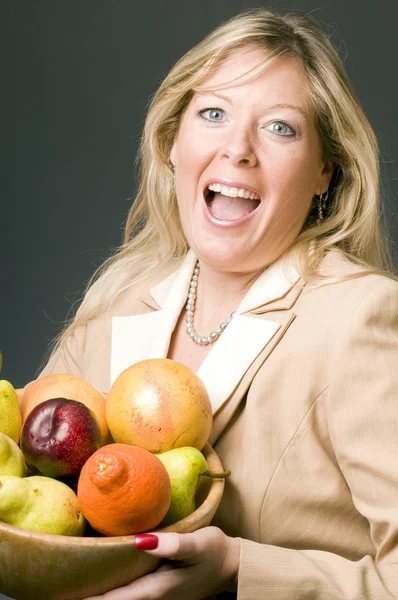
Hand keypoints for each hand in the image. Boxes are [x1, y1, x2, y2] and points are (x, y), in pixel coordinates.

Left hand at [83, 526, 240, 599]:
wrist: (231, 564)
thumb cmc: (214, 550)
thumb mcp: (198, 543)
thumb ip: (173, 544)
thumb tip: (142, 541)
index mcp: (160, 588)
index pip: (120, 599)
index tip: (70, 596)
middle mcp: (156, 598)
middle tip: (64, 593)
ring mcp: (158, 598)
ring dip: (102, 598)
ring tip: (75, 591)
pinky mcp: (160, 592)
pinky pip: (132, 597)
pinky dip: (116, 595)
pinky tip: (104, 587)